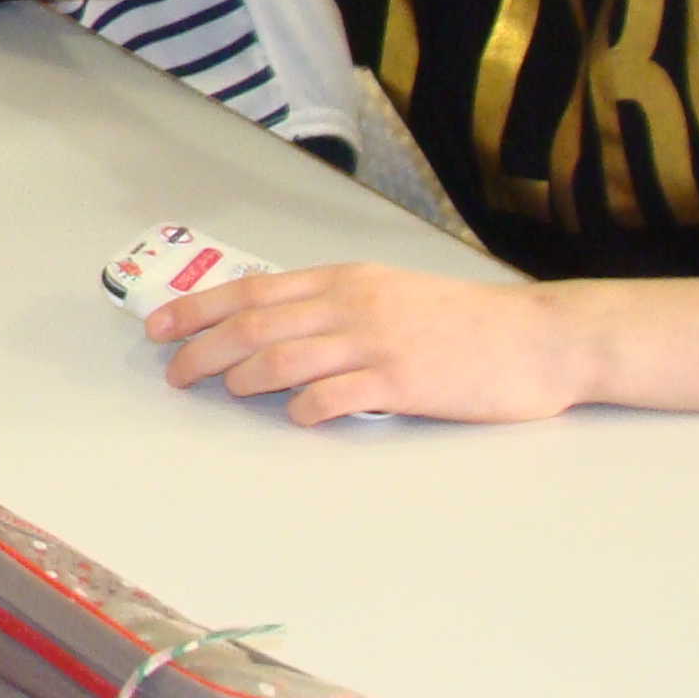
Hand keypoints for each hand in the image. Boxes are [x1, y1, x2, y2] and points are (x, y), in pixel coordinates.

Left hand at [150, 263, 587, 424]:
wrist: (538, 338)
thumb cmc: (462, 321)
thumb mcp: (389, 293)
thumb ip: (334, 305)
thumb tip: (273, 324)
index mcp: (343, 281)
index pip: (252, 291)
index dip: (198, 308)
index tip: (159, 325)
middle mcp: (350, 305)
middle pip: (254, 325)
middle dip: (202, 347)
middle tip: (174, 371)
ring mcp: (375, 342)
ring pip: (284, 357)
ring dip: (242, 377)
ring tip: (221, 392)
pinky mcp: (402, 381)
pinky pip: (335, 394)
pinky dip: (304, 406)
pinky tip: (293, 416)